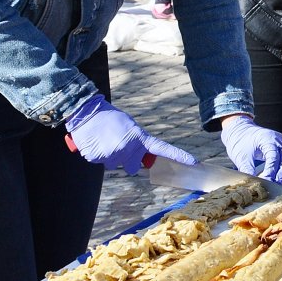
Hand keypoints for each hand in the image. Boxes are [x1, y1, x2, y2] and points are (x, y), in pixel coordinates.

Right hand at [64, 94, 195, 175]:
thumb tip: (139, 162)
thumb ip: (137, 143)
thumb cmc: (110, 119)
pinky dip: (98, 155)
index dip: (178, 156)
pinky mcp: (98, 158)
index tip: (194, 162)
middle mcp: (129, 147)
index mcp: (139, 137)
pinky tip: (96, 142)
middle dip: (126, 159)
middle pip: (132, 166)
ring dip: (110, 156)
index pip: (162, 148)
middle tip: (116, 142)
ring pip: (115, 165)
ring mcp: (114, 154)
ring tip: (104, 139)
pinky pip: (100, 162)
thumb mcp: (129, 127)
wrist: (87, 113)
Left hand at [220, 115, 281, 186]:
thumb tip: (253, 185)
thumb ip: (247, 170)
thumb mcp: (241, 157)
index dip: (272, 171)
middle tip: (278, 187)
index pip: (273, 157)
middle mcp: (278, 140)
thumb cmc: (240, 142)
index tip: (268, 182)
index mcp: (267, 139)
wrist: (240, 130)